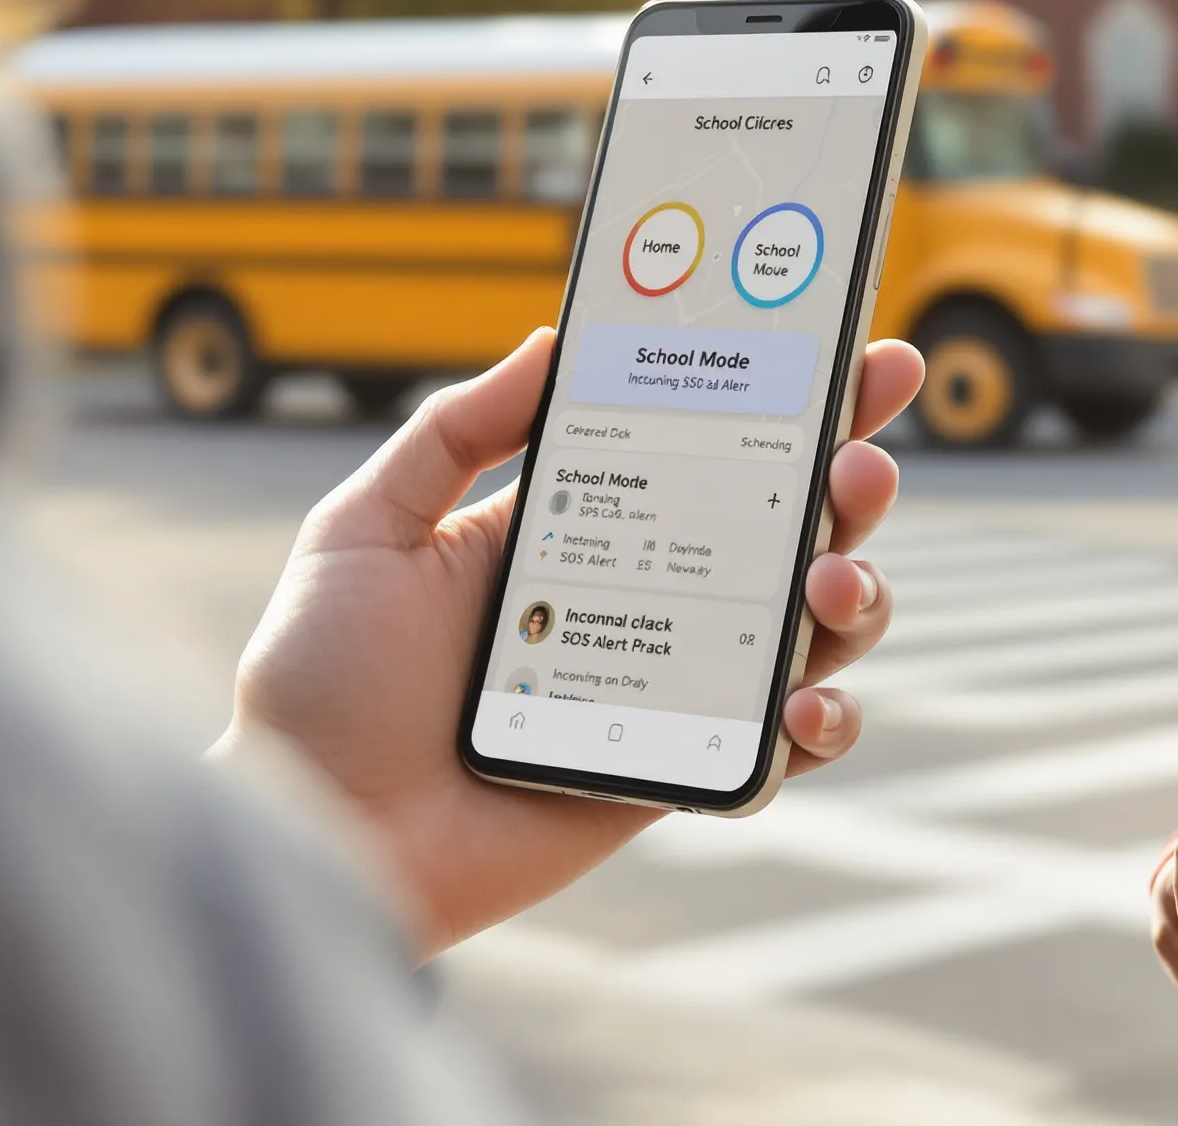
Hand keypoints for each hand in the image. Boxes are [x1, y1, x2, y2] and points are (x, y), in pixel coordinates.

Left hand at [214, 329, 923, 955]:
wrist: (316, 835)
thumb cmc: (319, 686)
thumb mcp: (366, 529)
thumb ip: (456, 431)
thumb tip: (551, 342)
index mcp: (582, 525)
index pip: (708, 443)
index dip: (796, 400)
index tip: (861, 354)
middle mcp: (643, 596)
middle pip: (788, 526)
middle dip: (851, 484)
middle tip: (859, 465)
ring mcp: (671, 684)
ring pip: (813, 629)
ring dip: (854, 595)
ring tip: (828, 584)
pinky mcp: (680, 769)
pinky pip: (788, 743)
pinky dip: (826, 718)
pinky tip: (804, 702)